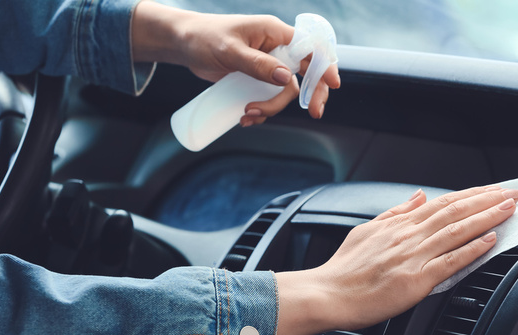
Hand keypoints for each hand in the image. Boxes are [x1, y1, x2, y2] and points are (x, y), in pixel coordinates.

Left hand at [131, 2, 339, 123]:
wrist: (183, 45)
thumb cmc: (204, 38)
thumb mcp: (229, 50)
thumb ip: (257, 64)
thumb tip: (286, 78)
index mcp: (275, 33)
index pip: (310, 48)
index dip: (325, 65)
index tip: (333, 84)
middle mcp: (276, 49)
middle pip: (306, 74)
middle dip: (311, 95)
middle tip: (315, 114)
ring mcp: (267, 66)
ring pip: (285, 92)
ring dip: (272, 109)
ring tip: (248, 116)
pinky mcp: (256, 80)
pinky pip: (269, 99)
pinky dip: (261, 112)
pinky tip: (244, 118)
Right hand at [275, 185, 517, 334]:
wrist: (328, 294)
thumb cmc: (343, 269)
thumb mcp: (366, 230)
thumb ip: (394, 212)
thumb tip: (416, 195)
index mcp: (398, 225)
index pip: (441, 203)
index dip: (470, 194)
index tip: (491, 189)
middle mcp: (408, 236)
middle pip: (455, 212)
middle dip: (486, 200)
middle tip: (512, 193)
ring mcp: (413, 257)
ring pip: (457, 231)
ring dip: (486, 218)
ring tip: (508, 210)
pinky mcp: (416, 280)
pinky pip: (450, 262)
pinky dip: (472, 249)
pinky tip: (490, 240)